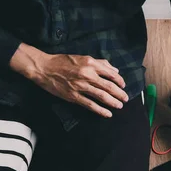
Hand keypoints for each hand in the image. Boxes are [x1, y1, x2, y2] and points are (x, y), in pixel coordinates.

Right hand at [9, 43, 127, 117]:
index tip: (123, 86)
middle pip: (108, 86)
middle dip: (119, 94)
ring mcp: (80, 86)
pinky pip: (90, 105)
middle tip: (126, 99)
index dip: (119, 81)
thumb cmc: (63, 61)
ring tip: (119, 106)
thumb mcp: (82, 57)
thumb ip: (99, 63)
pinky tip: (108, 114)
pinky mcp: (73, 96)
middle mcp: (87, 74)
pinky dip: (100, 110)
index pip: (110, 73)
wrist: (44, 68)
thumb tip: (114, 69)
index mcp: (90, 63)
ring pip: (101, 96)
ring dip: (113, 102)